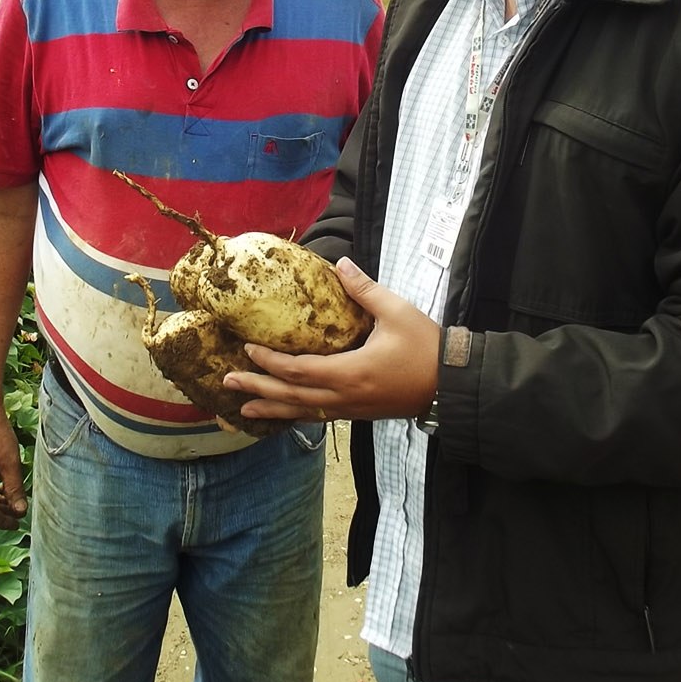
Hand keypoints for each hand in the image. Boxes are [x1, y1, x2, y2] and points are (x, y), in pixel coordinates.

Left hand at [224, 257, 439, 422]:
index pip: (297, 369)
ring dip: (272, 410)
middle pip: (292, 397)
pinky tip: (285, 414)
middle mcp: (345, 396)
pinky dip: (296, 415)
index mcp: (350, 372)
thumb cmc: (426, 348)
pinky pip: (320, 416)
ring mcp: (352, 409)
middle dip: (258, 390)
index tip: (247, 348)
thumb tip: (340, 264)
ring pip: (304, 412)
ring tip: (244, 412)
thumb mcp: (397, 312)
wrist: (453, 385)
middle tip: (228, 383)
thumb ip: (365, 291)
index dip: (269, 361)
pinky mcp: (359, 413)